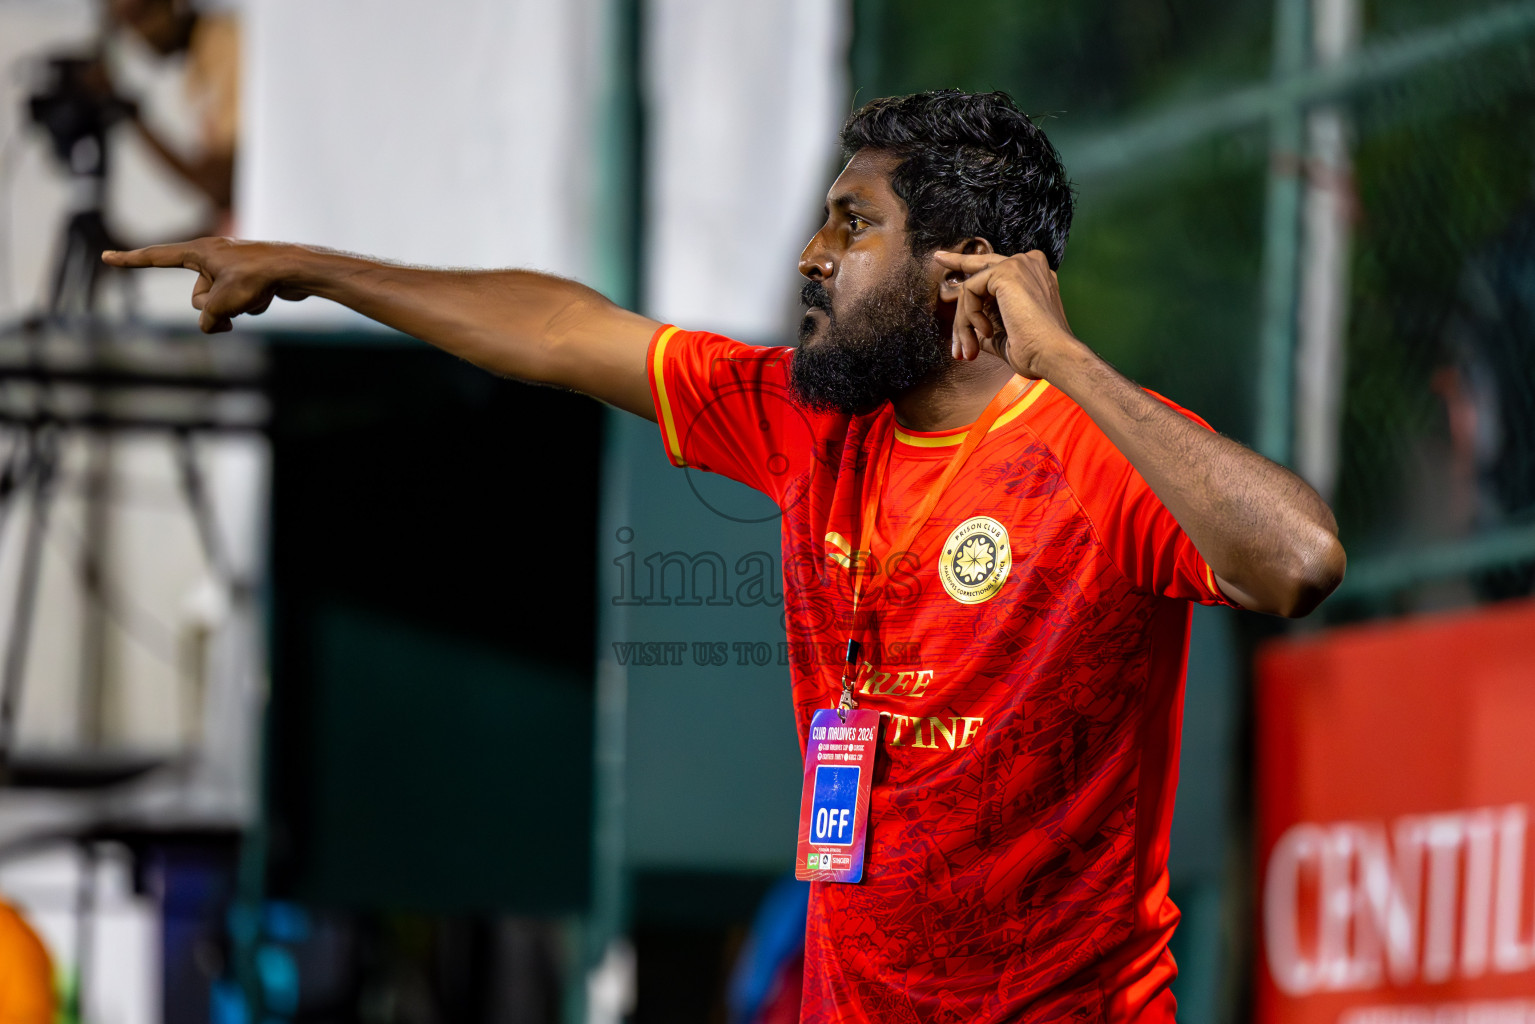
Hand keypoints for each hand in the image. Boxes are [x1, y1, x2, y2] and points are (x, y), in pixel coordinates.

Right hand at [102, 238, 308, 332]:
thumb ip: (207, 318)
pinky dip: (253, 305)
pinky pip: (241, 303)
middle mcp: (213, 256)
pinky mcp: (250, 280)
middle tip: (239, 295)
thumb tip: (214, 324)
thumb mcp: (222, 303)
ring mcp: (232, 269)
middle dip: (215, 306)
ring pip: (220, 303)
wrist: (297, 269)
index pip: (156, 257)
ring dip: (236, 307)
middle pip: (197, 297)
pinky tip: (269, 295)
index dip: (130, 261)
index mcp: (199, 252)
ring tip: (256, 295)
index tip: (107, 257)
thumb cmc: (258, 278)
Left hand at [932, 249, 1081, 378]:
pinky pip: (970, 291)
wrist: (1052, 355)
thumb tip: (967, 330)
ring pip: (971, 287)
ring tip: (969, 348)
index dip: (971, 268)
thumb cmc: (1035, 351)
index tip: (949, 263)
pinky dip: (970, 316)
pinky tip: (985, 332)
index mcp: (1034, 276)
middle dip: (957, 261)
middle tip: (938, 258)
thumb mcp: (1004, 334)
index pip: (996, 268)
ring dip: (964, 322)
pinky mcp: (1006, 271)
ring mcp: (1018, 264)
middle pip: (982, 265)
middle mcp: (1029, 263)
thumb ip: (986, 324)